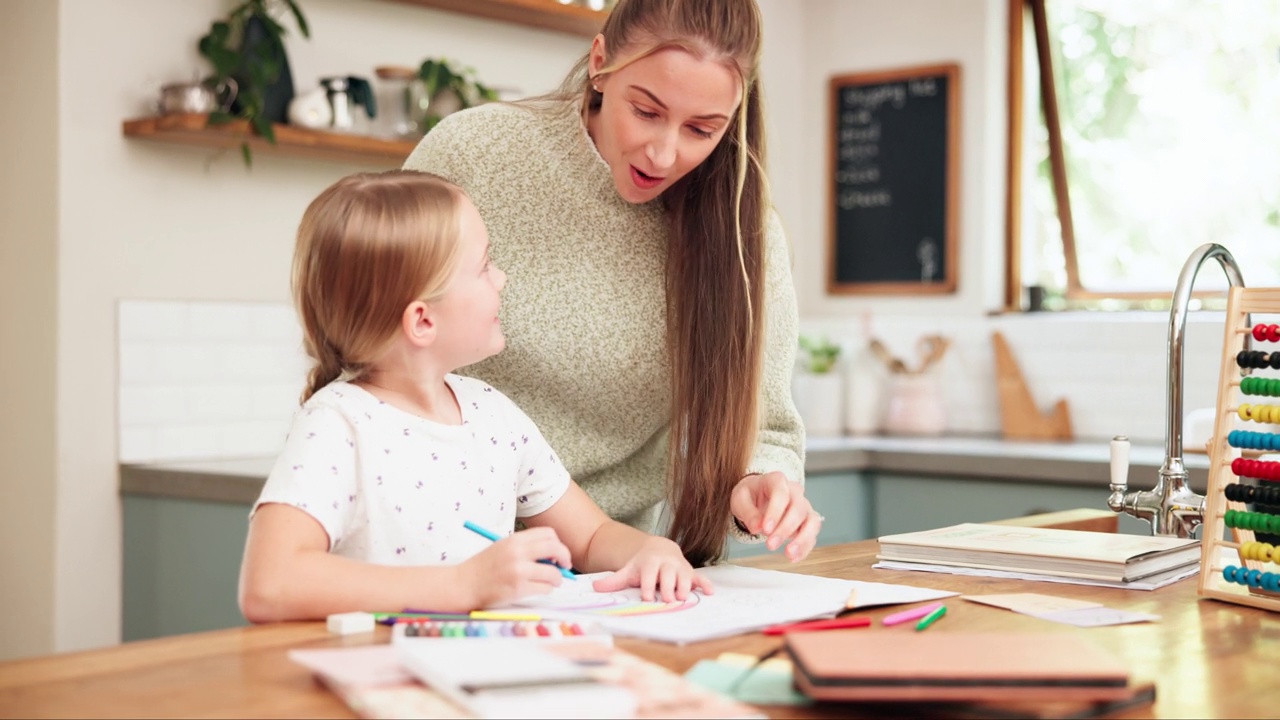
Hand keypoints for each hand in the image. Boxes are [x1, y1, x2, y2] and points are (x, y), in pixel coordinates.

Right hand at [460, 527, 572, 607]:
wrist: (464, 584)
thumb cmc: (483, 568)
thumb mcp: (503, 548)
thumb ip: (526, 548)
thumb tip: (553, 556)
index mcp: (514, 539)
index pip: (548, 534)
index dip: (557, 543)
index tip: (557, 553)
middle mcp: (517, 552)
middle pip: (555, 548)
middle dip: (565, 558)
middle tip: (565, 566)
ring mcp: (518, 570)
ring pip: (553, 572)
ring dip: (557, 578)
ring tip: (553, 581)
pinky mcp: (518, 588)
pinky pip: (544, 588)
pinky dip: (546, 589)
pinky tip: (540, 589)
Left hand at [591, 536, 714, 602]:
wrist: (659, 549)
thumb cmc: (642, 565)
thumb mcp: (628, 570)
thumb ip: (614, 580)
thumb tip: (595, 587)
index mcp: (650, 563)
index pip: (649, 574)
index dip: (648, 585)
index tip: (647, 597)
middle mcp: (666, 564)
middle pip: (668, 575)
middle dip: (668, 587)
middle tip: (668, 600)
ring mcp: (680, 567)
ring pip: (684, 576)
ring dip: (685, 586)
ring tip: (684, 597)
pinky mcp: (690, 572)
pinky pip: (700, 577)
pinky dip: (705, 584)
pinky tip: (709, 592)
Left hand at [730, 471, 821, 561]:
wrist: (757, 496)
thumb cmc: (750, 495)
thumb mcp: (740, 499)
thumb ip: (747, 512)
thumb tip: (756, 528)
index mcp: (776, 480)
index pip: (781, 494)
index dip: (775, 512)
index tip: (765, 530)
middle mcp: (794, 492)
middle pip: (798, 508)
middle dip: (785, 529)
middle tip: (770, 545)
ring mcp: (803, 506)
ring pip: (812, 521)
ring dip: (802, 539)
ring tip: (789, 554)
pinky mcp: (807, 522)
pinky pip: (812, 534)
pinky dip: (805, 547)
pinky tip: (793, 557)